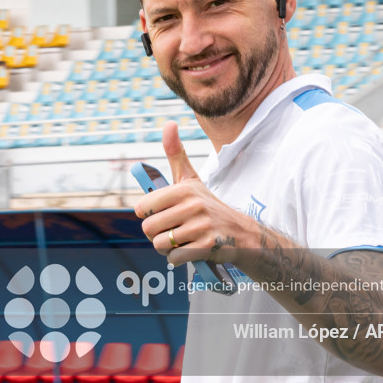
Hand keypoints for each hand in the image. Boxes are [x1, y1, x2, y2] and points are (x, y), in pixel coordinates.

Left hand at [134, 121, 248, 265]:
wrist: (241, 233)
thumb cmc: (208, 205)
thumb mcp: (191, 179)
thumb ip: (175, 153)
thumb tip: (169, 123)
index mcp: (183, 189)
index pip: (142, 207)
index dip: (148, 214)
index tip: (161, 214)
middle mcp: (192, 205)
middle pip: (148, 228)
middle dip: (156, 234)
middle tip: (171, 230)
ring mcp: (201, 226)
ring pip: (160, 245)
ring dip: (167, 248)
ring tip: (181, 239)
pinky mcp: (207, 246)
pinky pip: (174, 258)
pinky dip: (178, 259)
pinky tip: (190, 250)